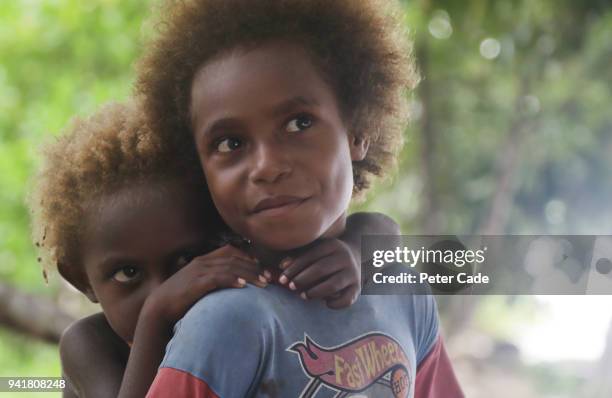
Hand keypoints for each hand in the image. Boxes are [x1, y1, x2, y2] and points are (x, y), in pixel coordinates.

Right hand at [142, 244, 268, 326]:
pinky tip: (244, 286)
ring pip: (231, 267)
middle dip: (255, 267)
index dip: (249, 258)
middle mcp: (203, 261)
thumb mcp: (197, 285)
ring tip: (264, 283)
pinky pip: (218, 278)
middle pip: (235, 258)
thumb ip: (213, 280)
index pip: (231, 251)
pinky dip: (233, 280)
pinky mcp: (196, 283)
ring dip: (250, 275)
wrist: (158, 308)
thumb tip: (232, 285)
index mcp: (203, 260)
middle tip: (271, 277)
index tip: (263, 268)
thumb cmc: (179, 299)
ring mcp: (199, 271)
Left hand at [278, 239, 360, 308]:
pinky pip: (347, 299)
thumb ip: (299, 258)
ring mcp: (353, 273)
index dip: (294, 268)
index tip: (282, 279)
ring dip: (315, 292)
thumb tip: (281, 266)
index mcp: (332, 245)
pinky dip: (335, 304)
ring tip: (303, 296)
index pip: (311, 256)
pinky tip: (325, 303)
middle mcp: (344, 258)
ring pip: (333, 285)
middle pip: (321, 269)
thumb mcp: (316, 250)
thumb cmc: (328, 255)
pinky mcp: (357, 287)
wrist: (359, 253)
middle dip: (302, 280)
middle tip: (290, 287)